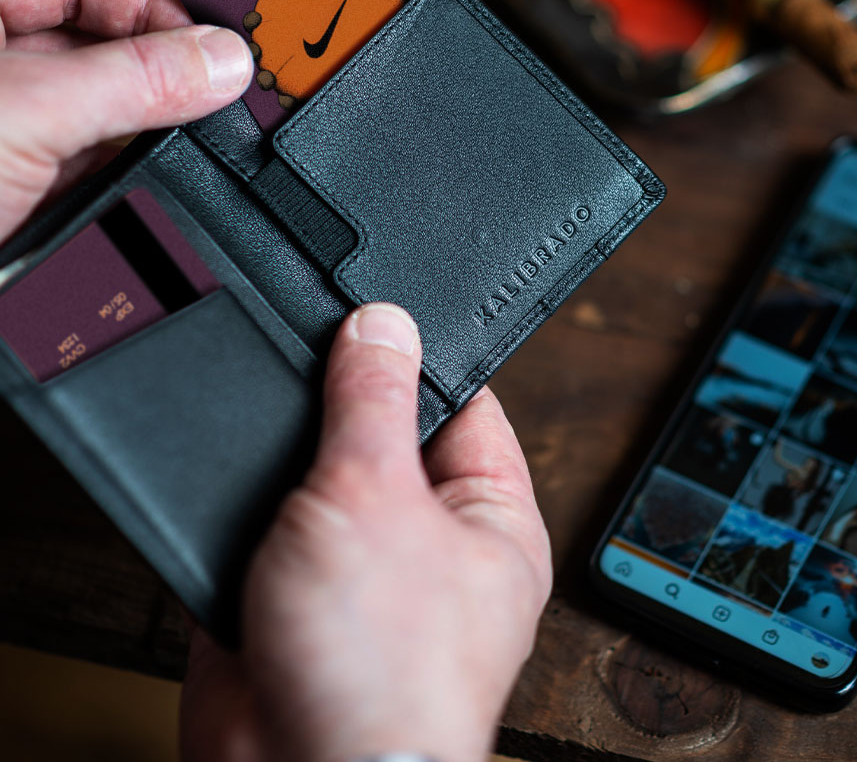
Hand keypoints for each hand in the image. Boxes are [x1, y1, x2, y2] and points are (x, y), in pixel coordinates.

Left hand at [0, 0, 252, 244]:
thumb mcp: (26, 113)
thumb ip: (132, 81)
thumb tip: (220, 63)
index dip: (149, 4)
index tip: (207, 48)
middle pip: (105, 41)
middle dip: (162, 67)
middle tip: (215, 91)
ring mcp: (17, 124)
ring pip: (110, 107)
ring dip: (154, 124)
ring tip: (194, 135)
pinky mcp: (33, 182)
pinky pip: (103, 162)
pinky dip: (138, 169)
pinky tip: (158, 174)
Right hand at [180, 303, 552, 761]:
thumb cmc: (381, 672)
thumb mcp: (378, 497)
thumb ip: (374, 403)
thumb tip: (384, 326)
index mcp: (487, 515)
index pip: (465, 403)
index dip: (420, 355)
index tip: (376, 316)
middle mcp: (429, 537)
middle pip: (387, 431)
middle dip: (342, 401)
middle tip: (307, 362)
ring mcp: (360, 561)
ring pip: (323, 471)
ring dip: (291, 452)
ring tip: (273, 432)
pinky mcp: (295, 585)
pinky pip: (275, 515)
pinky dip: (252, 495)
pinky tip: (238, 479)